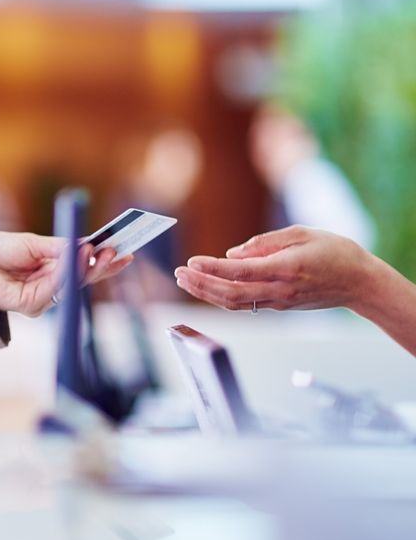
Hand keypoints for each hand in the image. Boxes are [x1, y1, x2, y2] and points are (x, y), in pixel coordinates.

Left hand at [0, 232, 132, 316]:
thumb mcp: (34, 244)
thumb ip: (61, 248)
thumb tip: (89, 244)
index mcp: (53, 270)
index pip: (85, 268)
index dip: (105, 261)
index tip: (126, 250)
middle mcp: (50, 287)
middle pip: (84, 280)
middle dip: (103, 266)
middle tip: (120, 252)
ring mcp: (41, 298)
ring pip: (72, 285)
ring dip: (87, 267)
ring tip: (100, 249)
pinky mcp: (30, 305)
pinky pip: (55, 288)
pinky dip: (67, 272)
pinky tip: (78, 257)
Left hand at [173, 226, 373, 311]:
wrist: (360, 283)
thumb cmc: (335, 252)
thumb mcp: (303, 234)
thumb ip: (265, 242)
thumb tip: (232, 253)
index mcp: (287, 269)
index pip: (242, 272)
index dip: (214, 268)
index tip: (192, 262)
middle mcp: (280, 290)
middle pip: (232, 293)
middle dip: (201, 284)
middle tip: (179, 272)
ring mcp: (279, 302)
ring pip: (235, 303)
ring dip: (206, 293)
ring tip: (185, 280)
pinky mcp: (279, 306)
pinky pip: (245, 304)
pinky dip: (222, 297)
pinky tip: (206, 287)